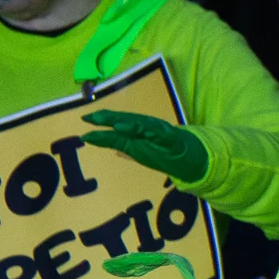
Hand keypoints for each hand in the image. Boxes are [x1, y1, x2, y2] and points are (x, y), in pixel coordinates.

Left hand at [83, 111, 209, 182]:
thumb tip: (111, 150)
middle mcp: (148, 127)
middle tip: (91, 117)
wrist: (192, 161)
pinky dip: (145, 130)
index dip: (104, 120)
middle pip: (127, 120)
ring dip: (126, 122)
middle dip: (110, 118)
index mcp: (139, 131)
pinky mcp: (171, 139)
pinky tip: (132, 128)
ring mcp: (160, 131)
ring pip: (141, 124)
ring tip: (112, 123)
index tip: (86, 119)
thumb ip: (126, 149)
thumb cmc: (166, 155)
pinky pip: (157, 133)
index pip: (119, 123)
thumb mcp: (139, 153)